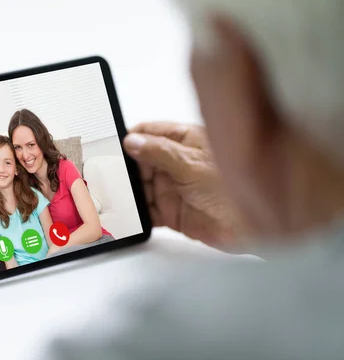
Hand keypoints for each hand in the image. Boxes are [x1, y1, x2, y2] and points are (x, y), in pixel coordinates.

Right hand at [123, 122, 244, 249]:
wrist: (253, 227)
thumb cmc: (235, 188)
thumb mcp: (191, 164)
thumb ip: (159, 152)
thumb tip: (132, 141)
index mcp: (185, 141)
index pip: (150, 132)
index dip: (131, 137)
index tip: (114, 144)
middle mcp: (177, 163)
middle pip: (140, 161)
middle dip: (125, 167)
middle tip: (107, 171)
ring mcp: (173, 187)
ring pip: (141, 186)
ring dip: (129, 190)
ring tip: (114, 192)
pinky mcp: (172, 212)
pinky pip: (147, 210)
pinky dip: (137, 212)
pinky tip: (129, 212)